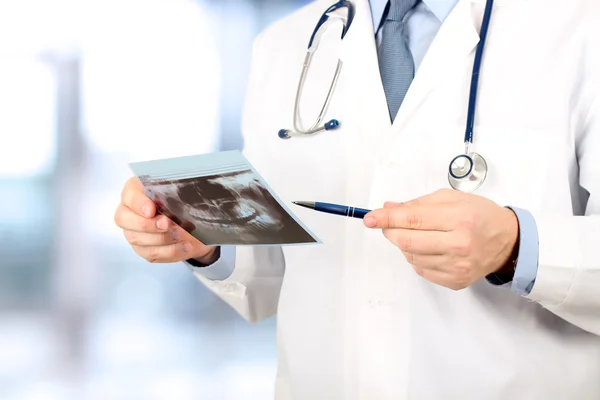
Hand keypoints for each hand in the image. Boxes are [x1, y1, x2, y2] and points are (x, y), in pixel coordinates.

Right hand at [114, 177, 217, 263]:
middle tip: (167, 224)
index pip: (128, 196)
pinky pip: (152, 253)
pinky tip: (185, 246)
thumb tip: (175, 203)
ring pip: (138, 239)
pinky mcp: (143, 249)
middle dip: (148, 224)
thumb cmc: (181, 203)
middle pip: (124, 220)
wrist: (193, 224)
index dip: (138, 203)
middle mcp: (128, 212)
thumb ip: (173, 195)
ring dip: (162, 238)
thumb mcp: (179, 195)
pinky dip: (170, 251)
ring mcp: (133, 232)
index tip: (151, 210)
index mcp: (135, 191)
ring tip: (181, 235)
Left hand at [363, 189, 518, 290]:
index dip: (386, 218)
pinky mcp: (455, 281)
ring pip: (410, 256)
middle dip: (391, 231)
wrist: (507, 241)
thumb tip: (388, 209)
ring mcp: (457, 266)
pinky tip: (431, 248)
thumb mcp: (451, 199)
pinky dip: (417, 257)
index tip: (370, 218)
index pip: (412, 219)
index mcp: (459, 218)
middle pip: (406, 242)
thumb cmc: (479, 215)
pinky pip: (420, 269)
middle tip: (389, 224)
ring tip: (421, 235)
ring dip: (405, 244)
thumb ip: (417, 204)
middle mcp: (459, 244)